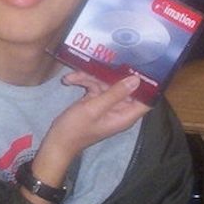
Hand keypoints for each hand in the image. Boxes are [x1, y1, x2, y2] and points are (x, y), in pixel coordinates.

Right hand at [31, 73, 150, 187]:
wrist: (56, 141)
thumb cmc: (76, 128)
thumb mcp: (95, 108)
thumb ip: (115, 93)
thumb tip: (136, 79)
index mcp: (125, 114)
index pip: (145, 100)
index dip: (147, 85)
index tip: (142, 66)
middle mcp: (119, 109)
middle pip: (123, 86)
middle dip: (108, 75)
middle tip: (99, 62)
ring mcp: (106, 105)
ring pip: (105, 83)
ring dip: (88, 78)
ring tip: (72, 78)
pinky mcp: (95, 101)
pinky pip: (93, 87)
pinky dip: (82, 82)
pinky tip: (69, 81)